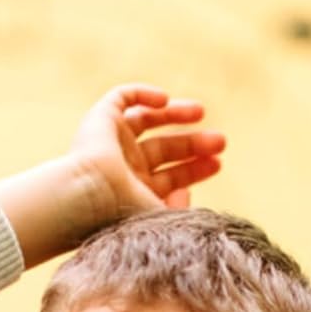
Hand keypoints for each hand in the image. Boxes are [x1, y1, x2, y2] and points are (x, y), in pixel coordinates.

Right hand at [0, 84, 225, 268]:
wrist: (90, 196)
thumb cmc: (125, 214)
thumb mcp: (162, 217)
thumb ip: (179, 210)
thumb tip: (186, 192)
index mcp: (136, 193)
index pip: (170, 178)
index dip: (195, 169)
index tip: (218, 163)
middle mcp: (122, 168)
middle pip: (164, 150)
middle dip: (193, 144)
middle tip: (220, 141)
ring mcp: (111, 143)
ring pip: (146, 121)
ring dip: (174, 115)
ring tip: (200, 112)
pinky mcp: (100, 120)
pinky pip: (121, 98)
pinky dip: (142, 94)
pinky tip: (164, 99)